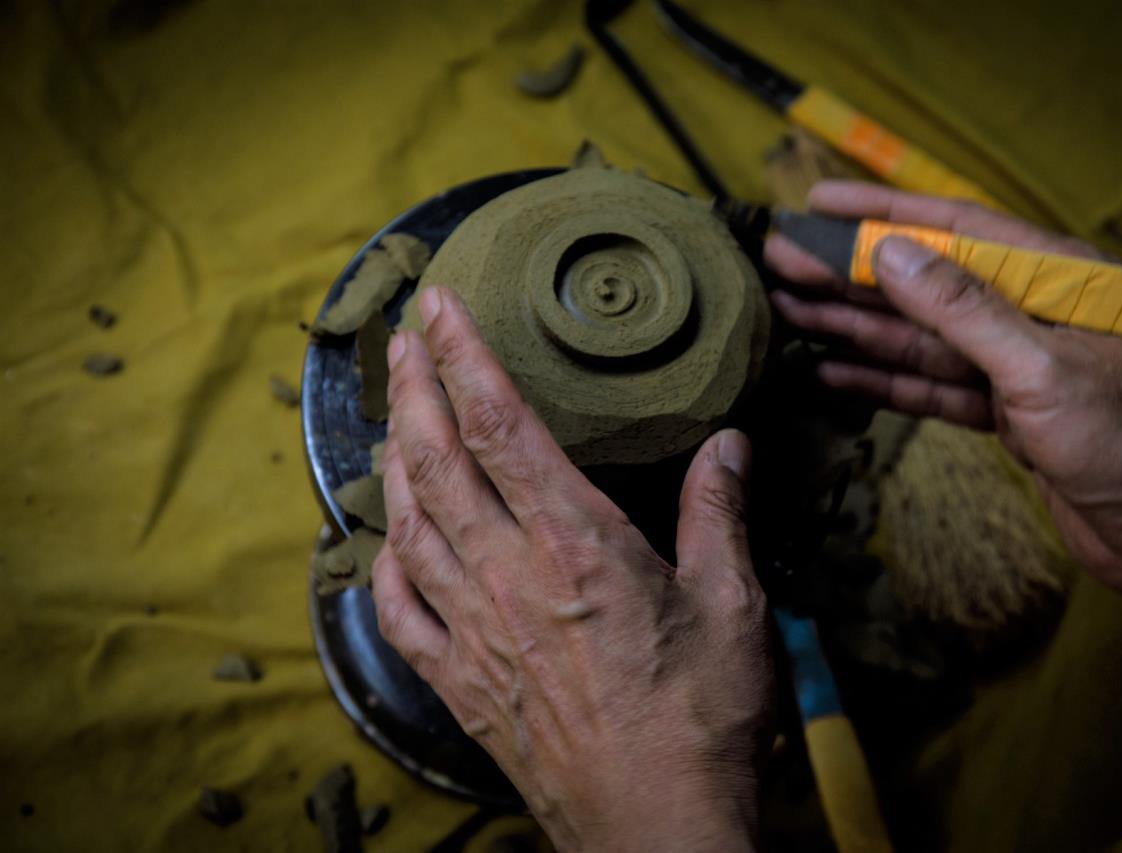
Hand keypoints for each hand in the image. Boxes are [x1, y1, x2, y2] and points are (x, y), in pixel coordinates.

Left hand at [373, 287, 771, 850]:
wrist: (656, 828)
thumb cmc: (701, 720)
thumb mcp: (734, 605)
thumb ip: (718, 513)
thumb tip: (727, 443)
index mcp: (577, 545)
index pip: (500, 426)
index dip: (464, 356)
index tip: (441, 306)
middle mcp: (510, 577)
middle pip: (438, 460)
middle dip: (413, 386)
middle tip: (404, 336)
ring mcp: (474, 631)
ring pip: (409, 524)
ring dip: (394, 459)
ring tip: (393, 414)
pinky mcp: (461, 682)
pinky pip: (399, 611)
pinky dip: (386, 563)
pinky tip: (387, 542)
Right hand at [766, 181, 1121, 638]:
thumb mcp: (1043, 369)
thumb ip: (965, 311)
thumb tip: (894, 254)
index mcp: (1052, 279)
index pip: (953, 228)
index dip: (882, 214)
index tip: (819, 203)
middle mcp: (1027, 313)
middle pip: (922, 283)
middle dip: (850, 273)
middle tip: (780, 262)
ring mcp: (1011, 366)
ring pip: (916, 337)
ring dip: (853, 326)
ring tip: (788, 311)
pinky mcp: (1002, 414)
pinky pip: (928, 387)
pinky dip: (880, 380)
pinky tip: (830, 371)